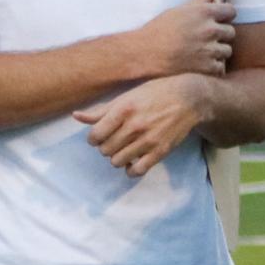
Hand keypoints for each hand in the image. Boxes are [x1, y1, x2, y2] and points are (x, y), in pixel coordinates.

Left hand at [75, 75, 205, 175]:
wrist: (188, 98)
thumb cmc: (155, 93)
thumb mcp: (127, 96)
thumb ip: (101, 110)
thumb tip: (76, 116)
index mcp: (123, 110)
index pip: (95, 135)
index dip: (93, 138)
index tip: (99, 136)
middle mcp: (134, 126)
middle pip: (105, 149)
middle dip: (105, 147)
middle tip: (113, 141)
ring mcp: (148, 140)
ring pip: (117, 161)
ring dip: (117, 157)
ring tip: (124, 150)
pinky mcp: (161, 151)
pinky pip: (137, 170)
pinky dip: (131, 170)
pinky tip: (133, 161)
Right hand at [134, 0, 235, 78]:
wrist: (144, 53)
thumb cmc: (160, 29)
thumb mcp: (180, 9)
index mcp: (204, 12)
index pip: (231, 11)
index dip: (225, 16)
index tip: (219, 20)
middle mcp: (209, 30)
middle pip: (230, 32)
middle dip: (220, 35)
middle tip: (205, 38)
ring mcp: (209, 50)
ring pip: (227, 50)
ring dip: (217, 52)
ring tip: (200, 51)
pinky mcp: (207, 67)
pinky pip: (220, 67)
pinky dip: (212, 67)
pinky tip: (200, 63)